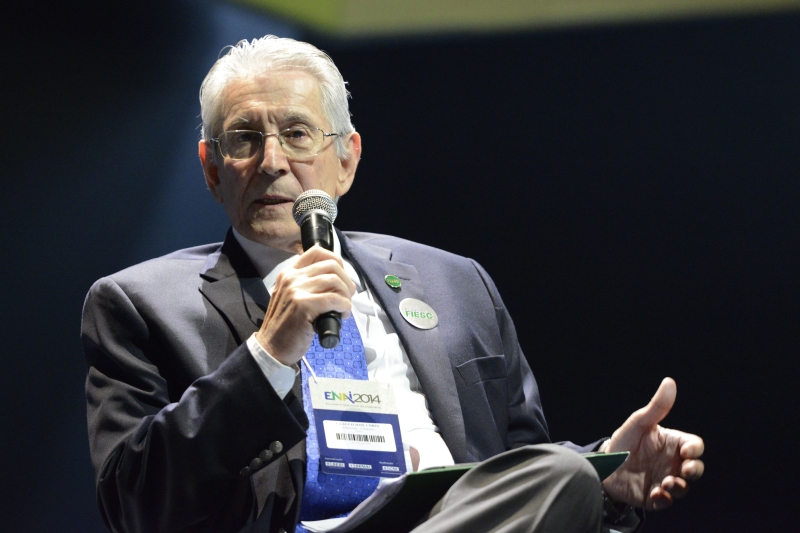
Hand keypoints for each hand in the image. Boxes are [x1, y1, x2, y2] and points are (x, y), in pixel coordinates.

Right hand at [255, 245, 355, 365]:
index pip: (317, 252)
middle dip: (346, 281)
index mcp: (289, 273)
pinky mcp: (304, 305)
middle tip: (347, 297)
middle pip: (331, 266)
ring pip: (335, 281)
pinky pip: (335, 299)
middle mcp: (292, 278)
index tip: (343, 275)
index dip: (336, 260)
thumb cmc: (286, 326)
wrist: (271, 347)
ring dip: (346, 296)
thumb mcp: (291, 297)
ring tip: (343, 309)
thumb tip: (340, 281)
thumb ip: (308, 285)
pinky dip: (345, 307)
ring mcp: (296, 290)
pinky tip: (343, 316)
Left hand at [601, 378, 704, 510]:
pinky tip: (656, 494)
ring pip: (683, 488)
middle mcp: (672, 463)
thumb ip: (656, 407)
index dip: (694, 449)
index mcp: (672, 444)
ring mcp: (664, 480)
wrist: (603, 465)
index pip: (694, 446)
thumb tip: (669, 382)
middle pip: (696, 469)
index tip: (685, 450)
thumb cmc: (624, 441)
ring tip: (667, 483)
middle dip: (695, 471)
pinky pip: (666, 502)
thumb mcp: (639, 422)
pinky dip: (664, 500)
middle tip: (685, 470)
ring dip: (680, 487)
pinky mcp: (654, 496)